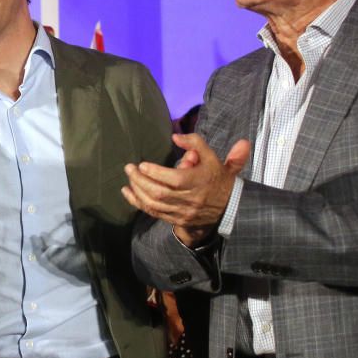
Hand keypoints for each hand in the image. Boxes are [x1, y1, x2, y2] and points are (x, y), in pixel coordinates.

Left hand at [122, 133, 249, 246]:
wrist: (230, 207)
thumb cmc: (217, 178)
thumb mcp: (212, 157)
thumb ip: (195, 143)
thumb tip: (175, 137)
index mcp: (200, 182)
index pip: (175, 180)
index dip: (156, 173)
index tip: (142, 165)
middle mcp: (191, 199)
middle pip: (160, 193)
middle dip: (140, 181)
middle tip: (129, 168)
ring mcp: (183, 212)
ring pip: (155, 204)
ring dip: (137, 191)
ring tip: (129, 178)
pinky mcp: (177, 220)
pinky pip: (154, 212)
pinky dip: (138, 202)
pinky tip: (127, 192)